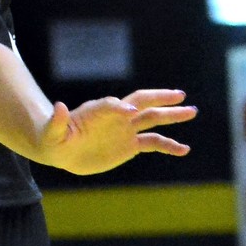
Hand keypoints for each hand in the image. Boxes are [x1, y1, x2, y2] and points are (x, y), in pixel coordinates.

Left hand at [37, 89, 195, 175]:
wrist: (61, 149)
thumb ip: (58, 120)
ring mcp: (126, 130)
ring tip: (192, 112)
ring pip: (153, 120)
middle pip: (143, 103)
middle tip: (181, 96)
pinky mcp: (129, 146)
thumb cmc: (55, 137)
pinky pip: (153, 144)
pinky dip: (169, 145)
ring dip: (172, 116)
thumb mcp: (53, 131)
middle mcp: (117, 116)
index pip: (114, 104)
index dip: (122, 107)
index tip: (131, 113)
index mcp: (99, 110)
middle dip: (161, 98)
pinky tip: (184, 150)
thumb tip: (60, 107)